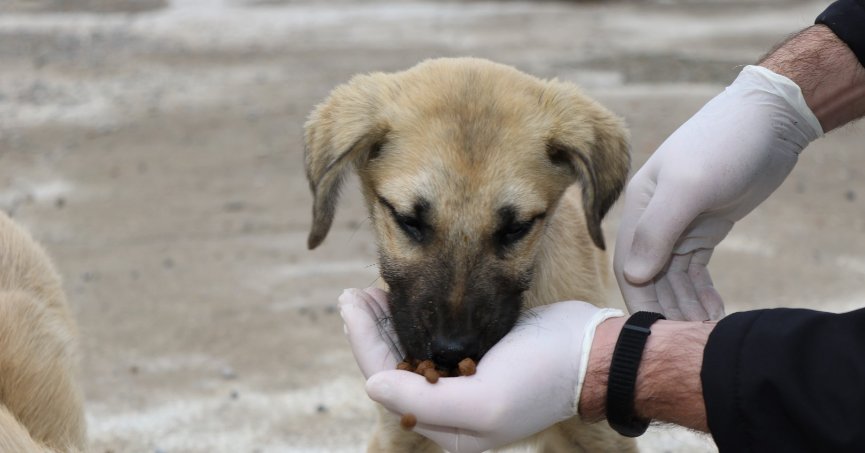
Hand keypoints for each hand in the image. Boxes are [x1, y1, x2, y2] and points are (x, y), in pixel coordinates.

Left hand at [338, 288, 622, 452]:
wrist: (592, 354)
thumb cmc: (541, 377)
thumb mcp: (484, 400)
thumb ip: (424, 400)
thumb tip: (371, 387)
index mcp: (447, 425)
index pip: (387, 380)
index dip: (363, 340)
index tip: (348, 301)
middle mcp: (450, 406)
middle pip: (394, 365)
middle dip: (370, 329)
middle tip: (353, 293)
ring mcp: (464, 380)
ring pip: (411, 350)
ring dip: (389, 322)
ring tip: (369, 292)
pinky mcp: (478, 355)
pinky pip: (433, 338)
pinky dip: (415, 318)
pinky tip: (404, 299)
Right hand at [614, 65, 822, 320]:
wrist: (768, 121)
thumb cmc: (723, 145)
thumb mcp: (689, 186)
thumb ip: (657, 230)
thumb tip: (632, 276)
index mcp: (639, 206)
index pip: (629, 263)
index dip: (640, 299)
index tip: (656, 331)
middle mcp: (653, 219)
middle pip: (650, 275)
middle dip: (665, 307)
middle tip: (686, 338)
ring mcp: (679, 225)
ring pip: (673, 277)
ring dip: (685, 305)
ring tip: (704, 331)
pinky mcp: (703, 229)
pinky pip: (694, 271)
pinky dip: (701, 293)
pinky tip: (713, 312)